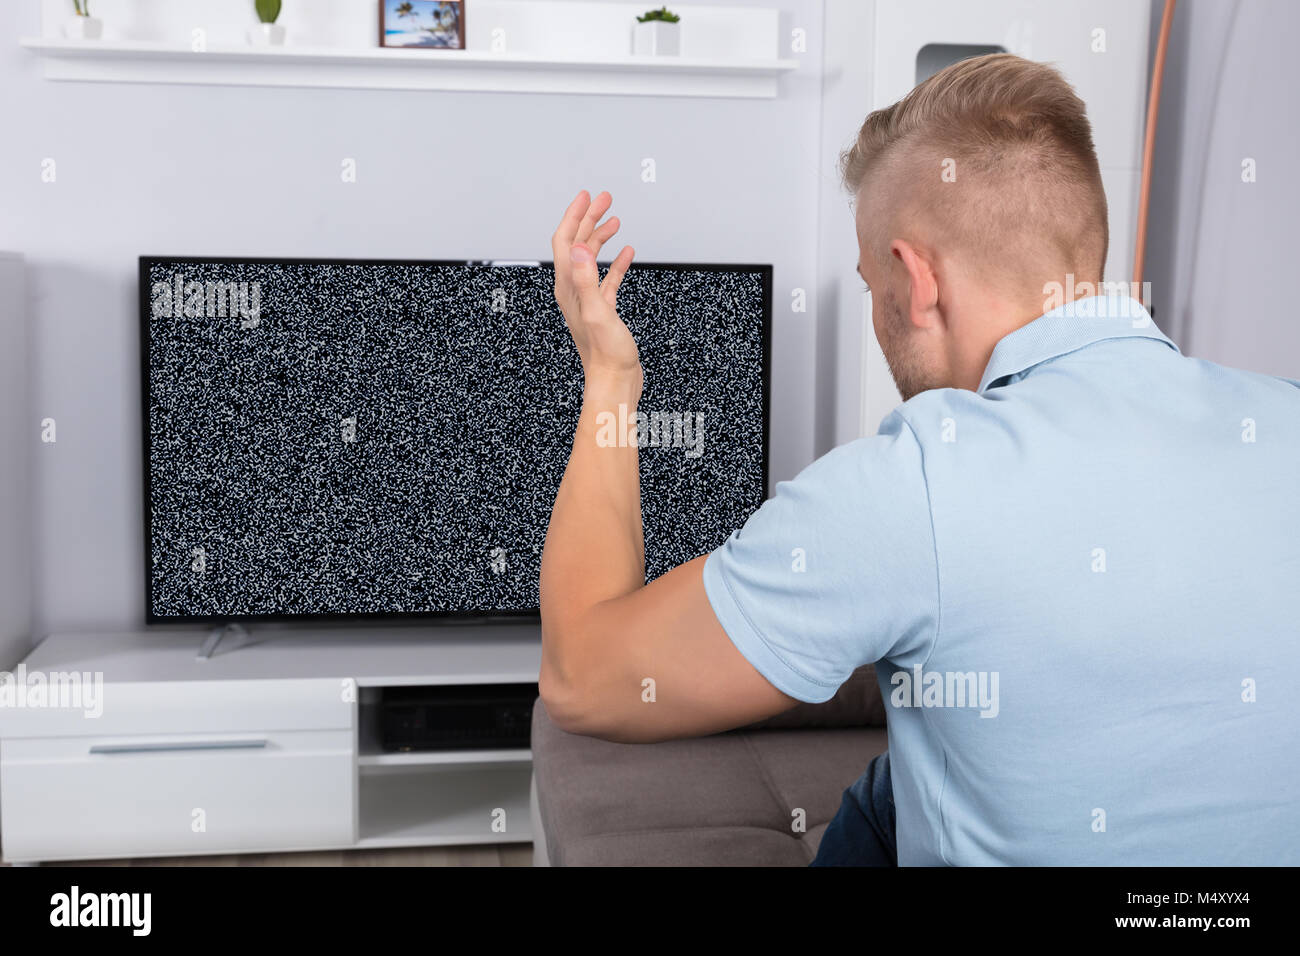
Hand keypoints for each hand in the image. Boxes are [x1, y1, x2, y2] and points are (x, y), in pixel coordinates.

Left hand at [551, 190, 638, 398]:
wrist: (614, 380)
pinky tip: (626, 252)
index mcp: (569, 287)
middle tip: (604, 198)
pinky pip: (608, 277)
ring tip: (614, 219)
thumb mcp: (596, 312)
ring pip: (592, 258)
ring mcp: (588, 298)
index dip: (574, 215)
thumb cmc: (606, 354)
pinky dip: (616, 262)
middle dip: (589, 218)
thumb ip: (586, 279)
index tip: (586, 196)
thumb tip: (580, 247)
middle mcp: (575, 290)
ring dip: (601, 236)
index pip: (566, 241)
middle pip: (578, 244)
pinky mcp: (603, 308)